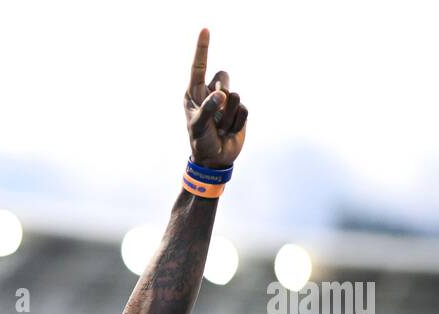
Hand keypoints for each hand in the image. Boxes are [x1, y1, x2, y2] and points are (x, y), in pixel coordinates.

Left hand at [184, 28, 246, 168]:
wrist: (215, 159)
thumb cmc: (201, 142)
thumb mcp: (198, 127)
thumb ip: (207, 110)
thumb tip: (222, 94)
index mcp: (195, 94)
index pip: (198, 67)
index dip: (203, 48)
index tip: (205, 29)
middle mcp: (211, 94)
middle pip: (224, 76)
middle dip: (221, 93)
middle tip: (215, 113)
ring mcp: (226, 102)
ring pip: (235, 95)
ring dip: (228, 116)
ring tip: (220, 128)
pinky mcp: (239, 111)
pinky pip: (244, 109)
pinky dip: (237, 122)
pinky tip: (229, 131)